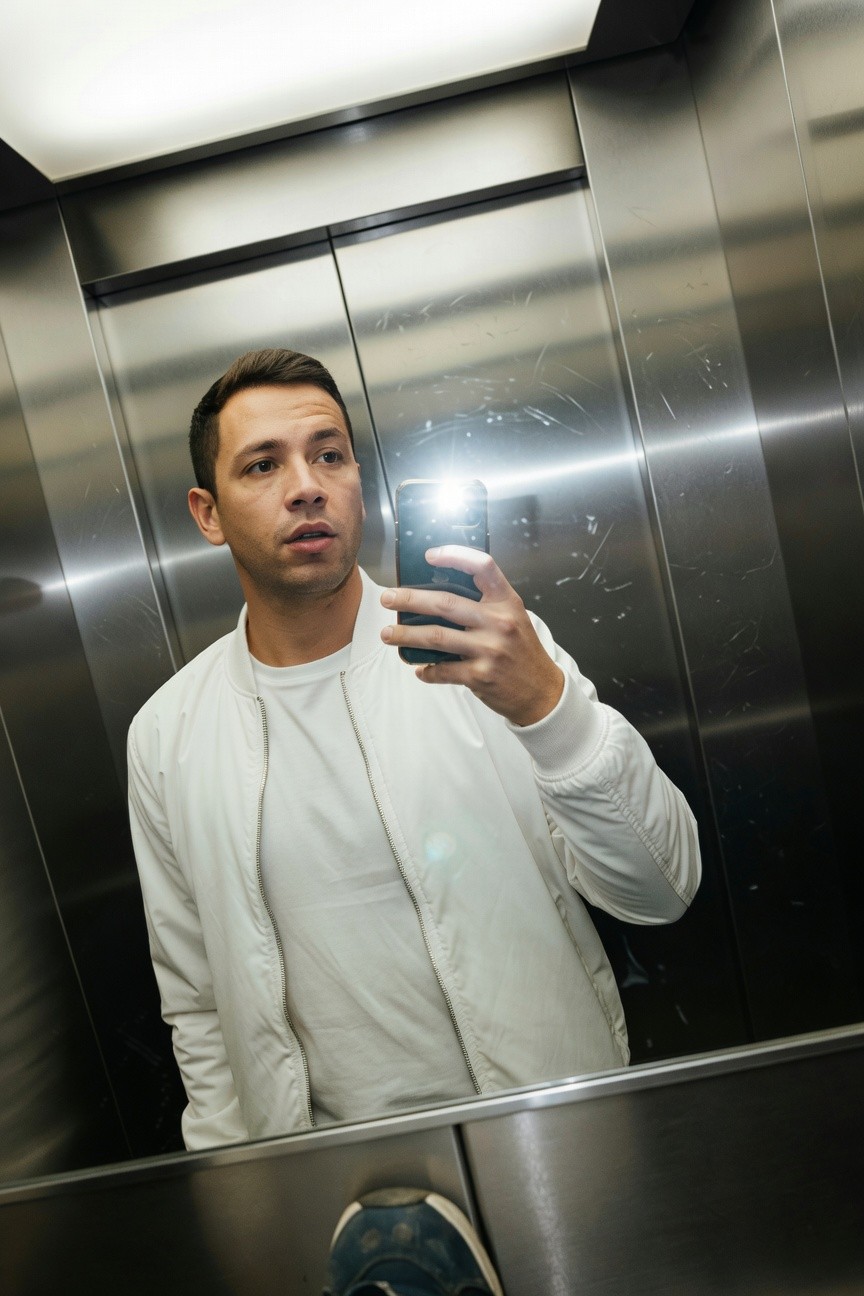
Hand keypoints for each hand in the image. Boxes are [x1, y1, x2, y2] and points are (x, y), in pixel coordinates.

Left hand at [380, 546, 563, 725]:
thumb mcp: (514, 617)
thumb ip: (485, 604)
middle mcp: (499, 622)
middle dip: (409, 598)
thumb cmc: (522, 651)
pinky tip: (419, 668)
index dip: (454, 555)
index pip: (482, 566)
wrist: (542, 691)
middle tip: (387, 598)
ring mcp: (489, 650)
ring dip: (406, 635)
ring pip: (436, 637)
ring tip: (388, 633)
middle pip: (445, 603)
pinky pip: (443, 670)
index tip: (429, 555)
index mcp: (507, 602)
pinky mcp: (480, 676)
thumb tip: (437, 596)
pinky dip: (427, 670)